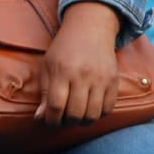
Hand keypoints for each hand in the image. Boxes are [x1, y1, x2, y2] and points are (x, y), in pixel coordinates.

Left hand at [35, 0, 120, 125]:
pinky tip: (90, 110)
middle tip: (63, 121)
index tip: (50, 122)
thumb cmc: (63, 50)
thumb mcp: (47, 66)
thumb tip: (40, 117)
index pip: (56, 105)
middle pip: (76, 113)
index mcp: (61, 71)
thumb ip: (44, 92)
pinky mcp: (114, 82)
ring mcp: (100, 79)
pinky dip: (98, 115)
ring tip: (76, 117)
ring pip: (93, 115)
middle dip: (67, 123)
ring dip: (83, 122)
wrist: (90, 30)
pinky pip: (108, 109)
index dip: (52, 120)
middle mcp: (82, 76)